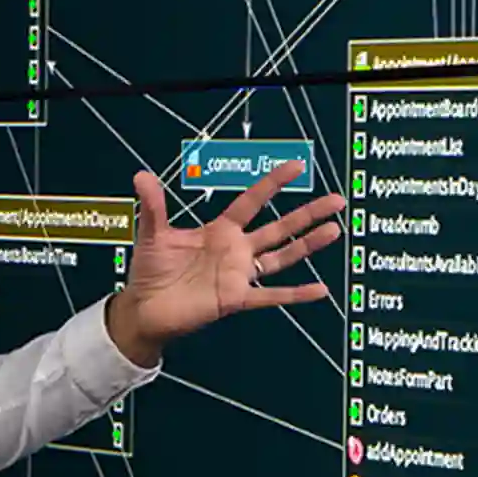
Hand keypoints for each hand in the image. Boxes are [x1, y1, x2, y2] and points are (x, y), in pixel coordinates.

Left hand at [105, 161, 345, 364]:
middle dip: (307, 214)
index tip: (296, 167)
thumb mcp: (152, 234)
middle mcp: (236, 250)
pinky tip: (320, 290)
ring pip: (282, 257)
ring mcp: (239, 274)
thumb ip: (154, 206)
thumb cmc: (150, 271)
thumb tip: (141, 175)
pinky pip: (271, 295)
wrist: (143, 309)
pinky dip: (295, 294)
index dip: (273, 184)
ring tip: (334, 230)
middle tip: (336, 200)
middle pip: (279, 227)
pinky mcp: (235, 299)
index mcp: (220, 230)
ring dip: (308, 245)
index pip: (252, 202)